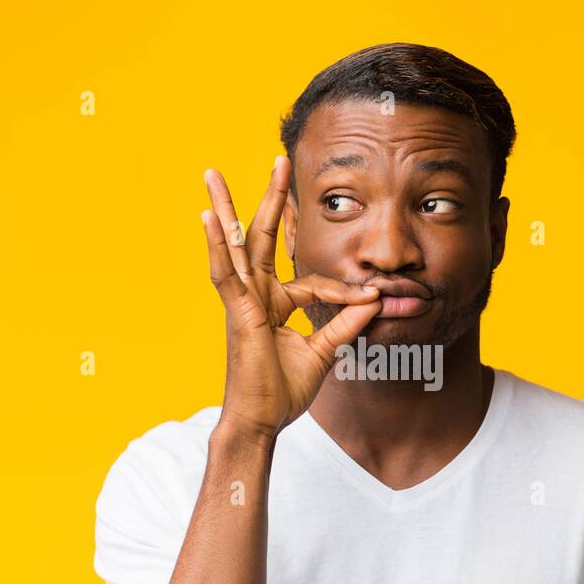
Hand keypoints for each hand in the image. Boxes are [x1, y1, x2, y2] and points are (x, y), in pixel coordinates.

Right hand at [200, 155, 381, 441]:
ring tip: (212, 173)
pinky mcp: (237, 312)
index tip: (372, 296)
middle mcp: (255, 296)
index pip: (308, 279)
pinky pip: (226, 273)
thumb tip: (374, 302)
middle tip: (277, 160)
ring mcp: (242, 302)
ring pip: (234, 245)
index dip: (342, 289)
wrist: (262, 423)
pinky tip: (209, 218)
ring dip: (225, 207)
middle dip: (269, 199)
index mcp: (273, 305)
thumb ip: (344, 326)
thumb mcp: (324, 353)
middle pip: (259, 238)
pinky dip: (216, 245)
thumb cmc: (283, 394)